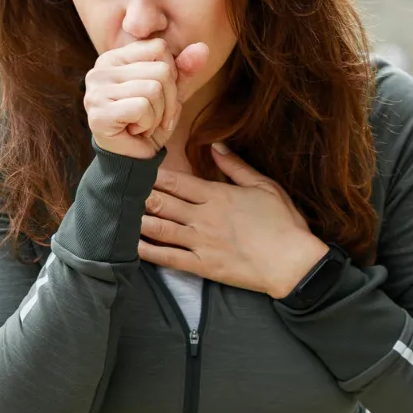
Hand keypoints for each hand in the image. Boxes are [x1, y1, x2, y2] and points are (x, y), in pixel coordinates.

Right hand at [84, 39, 210, 158]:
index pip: (159, 48)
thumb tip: (203, 47)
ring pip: (154, 89)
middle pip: (161, 70)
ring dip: (158, 114)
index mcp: (115, 57)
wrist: (131, 159)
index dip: (171, 74)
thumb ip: (184, 70)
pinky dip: (148, 124)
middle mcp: (100, 69)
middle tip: (154, 117)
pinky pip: (142, 107)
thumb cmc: (148, 123)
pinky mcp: (99, 112)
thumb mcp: (171, 93)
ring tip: (144, 124)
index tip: (160, 96)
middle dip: (169, 100)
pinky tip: (135, 130)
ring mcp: (96, 90)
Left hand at [138, 143, 329, 297]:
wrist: (293, 263)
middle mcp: (203, 217)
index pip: (176, 181)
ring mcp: (201, 242)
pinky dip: (148, 252)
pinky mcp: (203, 266)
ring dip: (138, 221)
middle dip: (138, 196)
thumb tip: (216, 147)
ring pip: (159, 228)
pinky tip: (132, 246)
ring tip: (120, 215)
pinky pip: (169, 258)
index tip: (136, 168)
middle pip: (161, 202)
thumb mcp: (264, 186)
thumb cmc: (284, 223)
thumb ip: (236, 166)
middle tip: (120, 190)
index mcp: (217, 196)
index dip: (152, 175)